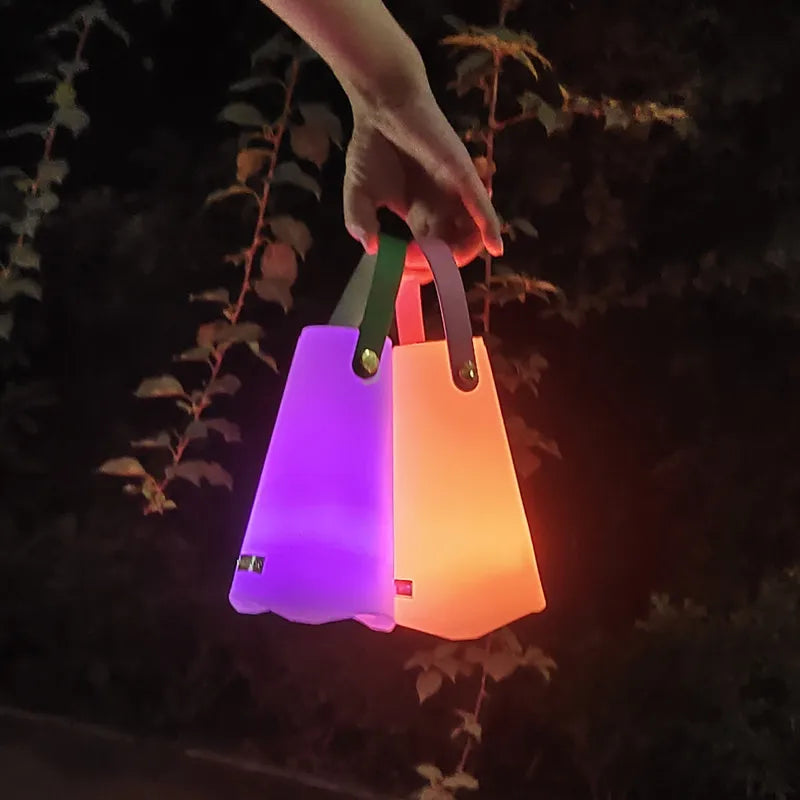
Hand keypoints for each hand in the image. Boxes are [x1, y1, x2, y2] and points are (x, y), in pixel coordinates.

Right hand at [342, 86, 502, 283]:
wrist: (382, 105)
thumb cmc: (372, 146)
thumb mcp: (359, 193)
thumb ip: (360, 221)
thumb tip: (371, 250)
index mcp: (420, 216)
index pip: (429, 254)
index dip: (419, 269)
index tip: (401, 272)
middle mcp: (442, 209)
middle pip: (452, 251)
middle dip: (436, 266)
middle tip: (414, 264)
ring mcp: (455, 194)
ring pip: (471, 235)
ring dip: (461, 254)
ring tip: (439, 260)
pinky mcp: (463, 176)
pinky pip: (482, 206)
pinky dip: (490, 227)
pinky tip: (494, 246)